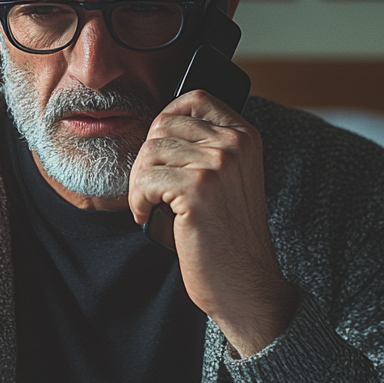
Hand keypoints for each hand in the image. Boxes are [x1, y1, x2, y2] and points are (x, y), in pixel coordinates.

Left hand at [128, 89, 298, 357]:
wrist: (245, 282)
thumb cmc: (227, 234)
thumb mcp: (228, 178)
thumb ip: (205, 148)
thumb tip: (156, 128)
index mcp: (245, 135)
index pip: (194, 100)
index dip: (165, 122)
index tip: (159, 155)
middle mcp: (235, 143)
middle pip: (163, 126)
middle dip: (146, 160)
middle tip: (149, 190)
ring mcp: (218, 164)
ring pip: (149, 152)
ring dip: (139, 183)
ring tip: (149, 205)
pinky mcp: (198, 189)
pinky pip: (145, 180)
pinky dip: (138, 201)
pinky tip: (147, 217)